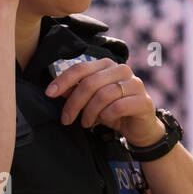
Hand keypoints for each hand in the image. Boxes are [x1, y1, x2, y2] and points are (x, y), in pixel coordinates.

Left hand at [45, 58, 164, 147]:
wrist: (139, 127)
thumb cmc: (113, 110)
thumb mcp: (90, 100)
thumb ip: (76, 91)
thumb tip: (56, 89)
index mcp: (108, 65)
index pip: (81, 68)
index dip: (63, 80)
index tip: (49, 93)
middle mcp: (122, 70)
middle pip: (90, 82)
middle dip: (74, 103)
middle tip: (66, 119)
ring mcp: (135, 84)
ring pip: (103, 95)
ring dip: (89, 112)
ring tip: (85, 123)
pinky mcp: (143, 101)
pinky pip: (117, 107)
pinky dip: (106, 116)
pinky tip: (104, 121)